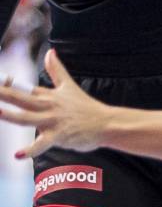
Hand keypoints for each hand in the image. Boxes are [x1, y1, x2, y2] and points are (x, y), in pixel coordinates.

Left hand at [0, 50, 114, 157]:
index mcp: (48, 95)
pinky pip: (42, 144)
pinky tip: (17, 155)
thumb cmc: (87, 107)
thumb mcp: (70, 86)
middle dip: (3, 94)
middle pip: (20, 99)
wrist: (107, 124)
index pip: (22, 87)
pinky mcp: (59, 136)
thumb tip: (50, 51)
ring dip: (11, 116)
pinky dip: (31, 150)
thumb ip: (57, 70)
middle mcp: (48, 106)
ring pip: (26, 118)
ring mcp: (53, 121)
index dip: (5, 83)